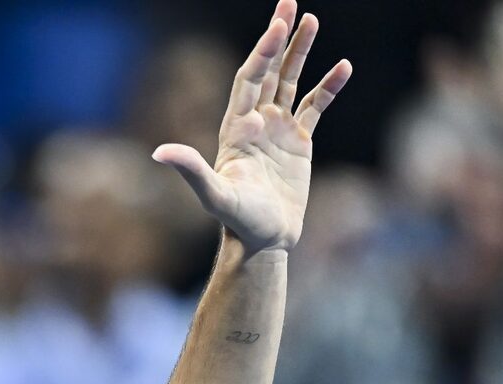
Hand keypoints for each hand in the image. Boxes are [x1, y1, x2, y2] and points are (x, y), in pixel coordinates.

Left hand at [151, 1, 351, 254]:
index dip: (262, 52)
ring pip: (290, 82)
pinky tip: (343, 67)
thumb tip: (159, 152)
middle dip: (278, 39)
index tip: (277, 25)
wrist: (263, 241)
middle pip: (267, 71)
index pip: (249, 80)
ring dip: (300, 53)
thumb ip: (191, 170)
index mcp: (235, 129)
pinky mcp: (298, 143)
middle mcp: (255, 124)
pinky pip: (315, 107)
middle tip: (290, 3)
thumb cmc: (238, 221)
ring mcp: (278, 132)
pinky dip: (327, 88)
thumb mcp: (215, 195)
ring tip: (311, 21)